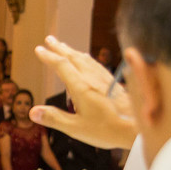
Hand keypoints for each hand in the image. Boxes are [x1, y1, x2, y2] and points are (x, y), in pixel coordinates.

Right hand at [32, 35, 136, 149]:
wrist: (138, 127)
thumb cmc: (108, 130)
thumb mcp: (76, 128)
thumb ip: (54, 118)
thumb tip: (32, 111)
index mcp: (81, 87)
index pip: (61, 66)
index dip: (49, 57)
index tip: (39, 50)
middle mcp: (92, 79)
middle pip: (73, 58)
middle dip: (60, 48)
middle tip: (49, 39)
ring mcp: (104, 79)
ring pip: (85, 59)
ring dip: (72, 51)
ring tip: (64, 46)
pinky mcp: (113, 82)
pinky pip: (96, 64)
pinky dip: (87, 58)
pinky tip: (88, 59)